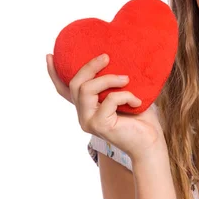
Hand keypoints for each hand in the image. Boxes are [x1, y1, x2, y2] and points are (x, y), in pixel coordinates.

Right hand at [46, 53, 165, 162]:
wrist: (150, 142)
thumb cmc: (140, 119)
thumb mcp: (124, 96)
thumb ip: (113, 84)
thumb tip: (115, 60)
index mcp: (87, 107)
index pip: (64, 91)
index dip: (54, 74)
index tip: (49, 56)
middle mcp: (83, 114)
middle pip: (75, 84)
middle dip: (89, 67)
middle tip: (106, 57)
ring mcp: (88, 121)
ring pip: (86, 89)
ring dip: (108, 79)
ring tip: (126, 79)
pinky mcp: (98, 125)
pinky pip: (109, 100)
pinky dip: (125, 95)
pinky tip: (137, 102)